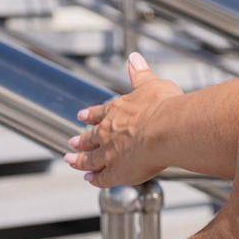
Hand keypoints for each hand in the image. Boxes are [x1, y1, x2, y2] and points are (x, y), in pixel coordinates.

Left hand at [67, 52, 183, 187]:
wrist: (167, 130)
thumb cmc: (164, 106)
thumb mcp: (152, 85)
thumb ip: (140, 74)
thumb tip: (134, 58)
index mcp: (117, 110)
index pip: (100, 112)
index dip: (91, 115)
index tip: (81, 116)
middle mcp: (108, 132)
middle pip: (90, 137)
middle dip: (81, 140)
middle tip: (71, 142)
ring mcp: (110, 153)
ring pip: (90, 158)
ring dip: (80, 160)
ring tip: (71, 161)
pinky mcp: (116, 172)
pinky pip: (102, 178)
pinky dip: (95, 179)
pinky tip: (91, 180)